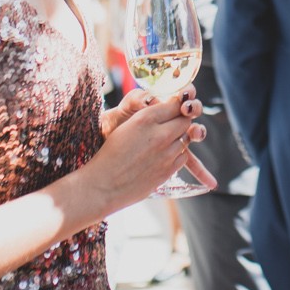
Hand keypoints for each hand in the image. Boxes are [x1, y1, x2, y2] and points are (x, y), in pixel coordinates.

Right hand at [83, 87, 213, 215]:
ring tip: (165, 142)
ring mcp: (166, 154)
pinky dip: (177, 154)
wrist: (103, 185)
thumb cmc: (110, 154)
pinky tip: (164, 156)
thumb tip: (168, 109)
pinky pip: (184, 156)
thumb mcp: (126, 127)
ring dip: (179, 138)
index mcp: (145, 119)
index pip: (175, 104)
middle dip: (181, 120)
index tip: (174, 108)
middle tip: (173, 124)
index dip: (176, 106)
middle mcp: (159, 134)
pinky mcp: (168, 170)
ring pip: (186, 138)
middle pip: (185, 120)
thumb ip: (148, 117)